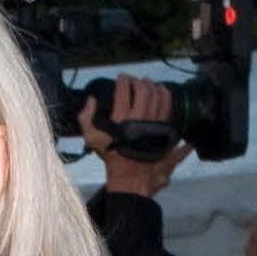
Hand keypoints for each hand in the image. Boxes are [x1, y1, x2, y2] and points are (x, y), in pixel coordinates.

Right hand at [77, 73, 192, 196]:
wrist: (131, 178)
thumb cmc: (111, 157)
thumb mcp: (92, 139)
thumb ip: (86, 118)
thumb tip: (91, 100)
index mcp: (122, 119)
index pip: (124, 91)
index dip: (123, 80)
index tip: (121, 78)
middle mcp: (141, 118)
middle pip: (144, 90)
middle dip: (139, 81)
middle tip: (135, 81)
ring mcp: (156, 123)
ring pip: (160, 97)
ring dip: (155, 86)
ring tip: (150, 85)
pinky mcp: (167, 130)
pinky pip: (170, 109)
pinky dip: (167, 98)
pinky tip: (163, 95)